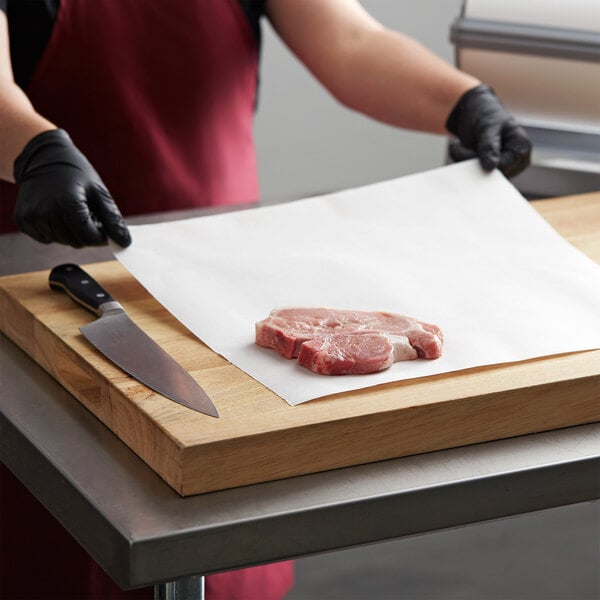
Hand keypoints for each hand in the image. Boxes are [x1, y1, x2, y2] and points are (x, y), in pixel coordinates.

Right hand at [13, 129, 130, 247]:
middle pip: (76, 242)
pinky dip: (55, 230)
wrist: (43, 157)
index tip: (103, 225)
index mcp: (68, 204)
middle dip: (86, 232)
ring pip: (62, 241)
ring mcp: (32, 217)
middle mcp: (47, 212)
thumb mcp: (98, 192)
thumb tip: (125, 242)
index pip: (89, 238)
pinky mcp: (23, 220)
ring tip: (70, 209)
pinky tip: (55, 211)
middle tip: (86, 212)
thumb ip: (113, 219)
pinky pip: (46, 238)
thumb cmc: (75, 172)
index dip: (101, 235)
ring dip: (71, 231)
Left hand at [445, 85, 531, 177]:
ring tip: (458, 147)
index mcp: (522, 147)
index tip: (459, 149)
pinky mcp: (490, 172)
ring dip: (465, 163)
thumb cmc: (485, 113)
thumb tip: (490, 167)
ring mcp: (503, 168)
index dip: (480, 162)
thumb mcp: (487, 126)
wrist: (475, 111)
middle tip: (455, 146)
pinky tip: (461, 152)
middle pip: (490, 175)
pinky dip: (464, 165)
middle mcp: (516, 161)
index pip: (502, 167)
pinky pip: (474, 177)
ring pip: (480, 178)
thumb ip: (489, 146)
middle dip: (470, 161)